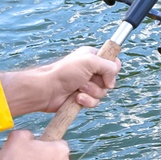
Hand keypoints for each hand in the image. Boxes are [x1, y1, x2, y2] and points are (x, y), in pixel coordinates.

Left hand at [0, 47, 120, 117]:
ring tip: (78, 89)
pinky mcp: (83, 98)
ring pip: (102, 93)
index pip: (113, 63)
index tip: (105, 73)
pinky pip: (94, 102)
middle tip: (85, 81)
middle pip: (109, 80)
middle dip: (98, 83)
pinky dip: (86, 101)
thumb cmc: (64, 72)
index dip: (111, 70)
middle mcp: (91, 70)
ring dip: (91, 92)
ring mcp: (87, 85)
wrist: (48, 90)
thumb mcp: (90, 61)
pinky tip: (76, 98)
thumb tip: (112, 81)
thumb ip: (108, 66)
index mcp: (92, 57)